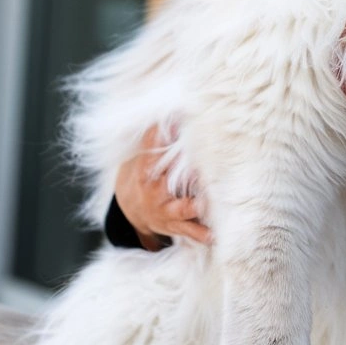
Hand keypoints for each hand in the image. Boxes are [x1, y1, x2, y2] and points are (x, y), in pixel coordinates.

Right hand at [113, 126, 211, 250]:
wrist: (131, 211)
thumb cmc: (144, 175)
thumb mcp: (142, 155)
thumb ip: (157, 137)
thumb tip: (175, 108)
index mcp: (145, 167)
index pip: (152, 148)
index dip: (163, 135)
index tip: (178, 121)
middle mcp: (154, 188)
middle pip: (169, 179)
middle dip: (184, 173)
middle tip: (200, 164)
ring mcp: (164, 208)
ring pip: (181, 207)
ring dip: (193, 206)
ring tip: (205, 204)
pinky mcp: (174, 224)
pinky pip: (189, 230)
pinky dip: (201, 234)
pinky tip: (214, 236)